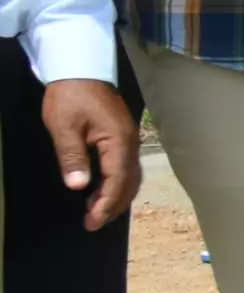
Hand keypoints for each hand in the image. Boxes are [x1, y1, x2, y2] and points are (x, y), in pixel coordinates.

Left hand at [38, 78, 135, 230]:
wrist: (81, 68)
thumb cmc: (70, 96)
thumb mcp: (64, 127)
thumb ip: (72, 157)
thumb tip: (78, 187)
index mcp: (118, 142)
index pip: (116, 181)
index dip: (105, 204)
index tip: (91, 222)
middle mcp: (130, 144)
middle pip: (129, 183)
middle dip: (112, 206)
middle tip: (92, 223)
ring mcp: (128, 140)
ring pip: (130, 176)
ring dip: (116, 196)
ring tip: (96, 211)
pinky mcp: (122, 136)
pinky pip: (125, 167)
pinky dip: (117, 183)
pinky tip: (101, 188)